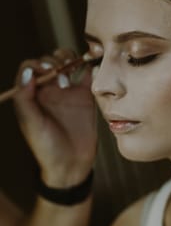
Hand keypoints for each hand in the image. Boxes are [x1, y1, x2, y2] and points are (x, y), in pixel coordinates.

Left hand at [13, 49, 96, 185]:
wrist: (70, 164)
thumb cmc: (46, 147)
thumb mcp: (31, 124)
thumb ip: (25, 98)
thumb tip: (28, 72)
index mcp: (33, 95)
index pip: (31, 68)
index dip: (38, 64)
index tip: (48, 71)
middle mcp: (50, 90)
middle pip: (51, 61)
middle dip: (56, 61)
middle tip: (62, 78)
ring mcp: (68, 92)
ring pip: (68, 64)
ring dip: (70, 60)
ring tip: (73, 71)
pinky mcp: (86, 97)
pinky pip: (88, 77)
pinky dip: (91, 68)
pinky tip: (91, 68)